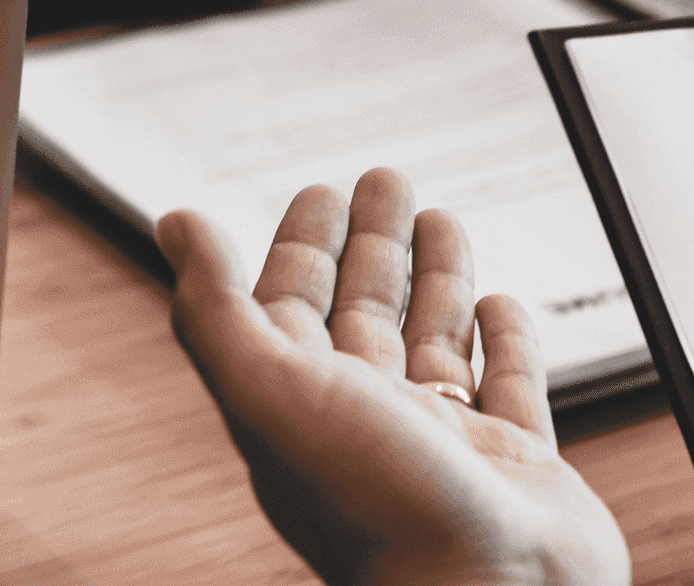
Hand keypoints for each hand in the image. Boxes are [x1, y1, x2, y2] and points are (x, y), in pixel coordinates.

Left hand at [156, 170, 629, 585]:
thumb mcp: (271, 394)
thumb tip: (174, 223)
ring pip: (437, 342)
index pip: (293, 311)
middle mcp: (372, 428)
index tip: (322, 190)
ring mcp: (447, 447)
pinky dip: (508, 341)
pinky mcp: (518, 464)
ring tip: (442, 216)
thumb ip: (216, 310)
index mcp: (305, 411)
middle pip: (366, 315)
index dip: (302, 247)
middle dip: (372, 245)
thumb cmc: (378, 513)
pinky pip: (513, 389)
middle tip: (385, 180)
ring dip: (437, 277)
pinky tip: (500, 303)